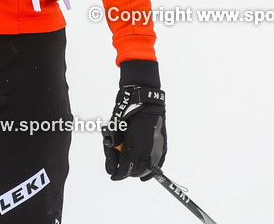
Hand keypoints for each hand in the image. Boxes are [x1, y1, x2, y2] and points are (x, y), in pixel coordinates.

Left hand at [102, 60, 166, 180]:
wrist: (143, 98)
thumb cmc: (125, 111)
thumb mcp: (115, 130)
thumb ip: (113, 149)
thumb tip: (111, 168)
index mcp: (135, 142)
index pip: (127, 166)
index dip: (119, 173)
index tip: (113, 175)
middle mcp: (148, 146)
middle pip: (138, 168)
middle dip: (128, 171)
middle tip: (121, 171)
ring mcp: (157, 144)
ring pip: (148, 166)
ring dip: (140, 169)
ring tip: (133, 169)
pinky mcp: (162, 142)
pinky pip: (159, 160)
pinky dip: (154, 168)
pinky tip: (148, 175)